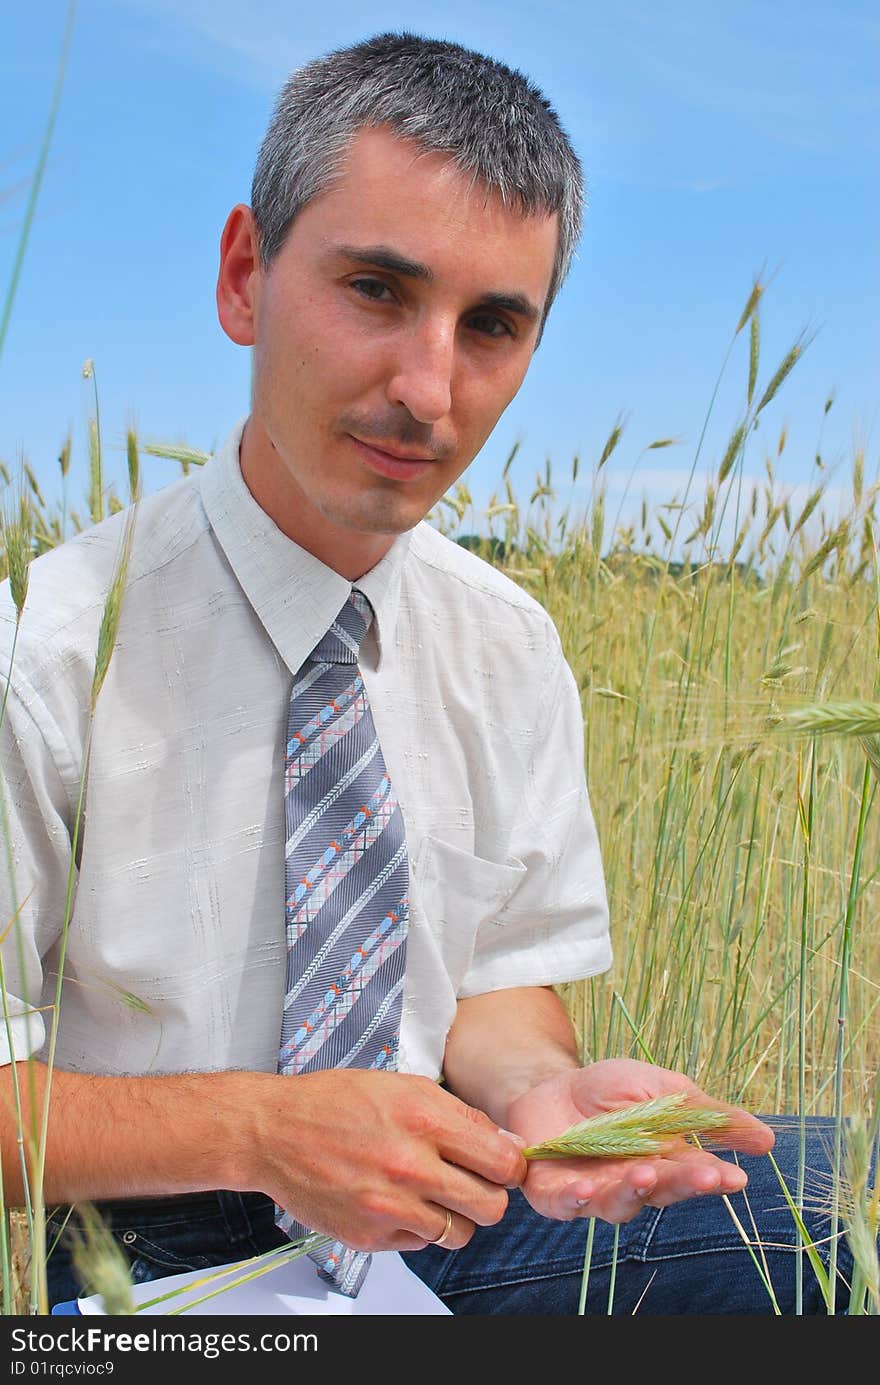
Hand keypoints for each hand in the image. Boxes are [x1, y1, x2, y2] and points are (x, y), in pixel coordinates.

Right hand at [255, 1068, 525, 1252]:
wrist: (274, 1131)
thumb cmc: (337, 1102)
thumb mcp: (405, 1086)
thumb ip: (460, 1116)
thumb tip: (508, 1146)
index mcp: (424, 1119)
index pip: (504, 1163)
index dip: (510, 1166)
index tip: (502, 1165)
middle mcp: (410, 1166)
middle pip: (492, 1207)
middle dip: (488, 1195)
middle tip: (471, 1182)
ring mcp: (389, 1206)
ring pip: (460, 1233)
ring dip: (454, 1216)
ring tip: (431, 1193)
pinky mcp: (369, 1236)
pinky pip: (420, 1243)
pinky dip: (417, 1227)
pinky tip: (397, 1200)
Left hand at [505, 1058, 774, 1223]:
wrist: (547, 1085)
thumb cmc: (610, 1090)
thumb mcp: (662, 1089)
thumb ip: (708, 1115)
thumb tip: (766, 1139)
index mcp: (663, 1161)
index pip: (693, 1174)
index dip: (713, 1178)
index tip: (734, 1177)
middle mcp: (633, 1183)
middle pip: (661, 1193)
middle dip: (682, 1185)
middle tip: (703, 1176)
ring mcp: (594, 1192)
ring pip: (618, 1204)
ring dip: (633, 1192)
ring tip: (644, 1174)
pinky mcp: (554, 1194)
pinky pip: (565, 1204)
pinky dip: (575, 1198)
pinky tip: (584, 1187)